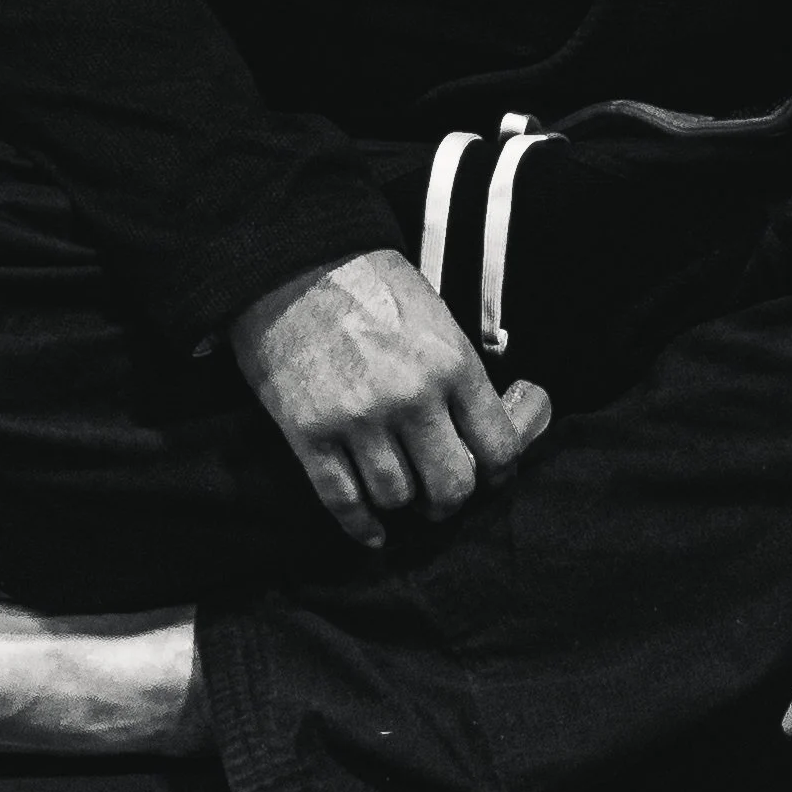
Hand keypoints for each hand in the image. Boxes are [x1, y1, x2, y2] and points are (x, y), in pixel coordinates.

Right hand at [228, 247, 551, 547]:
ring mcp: (358, 418)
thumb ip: (459, 374)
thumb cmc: (369, 281)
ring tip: (400, 492)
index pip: (499, 448)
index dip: (499, 472)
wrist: (292, 260)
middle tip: (440, 491)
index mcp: (452, 362)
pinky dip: (361, 525)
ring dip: (402, 503)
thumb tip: (488, 424)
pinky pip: (343, 501)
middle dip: (450, 498)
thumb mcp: (436, 315)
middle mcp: (411, 396)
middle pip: (452, 487)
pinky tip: (372, 530)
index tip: (489, 472)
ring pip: (398, 498)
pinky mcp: (310, 433)